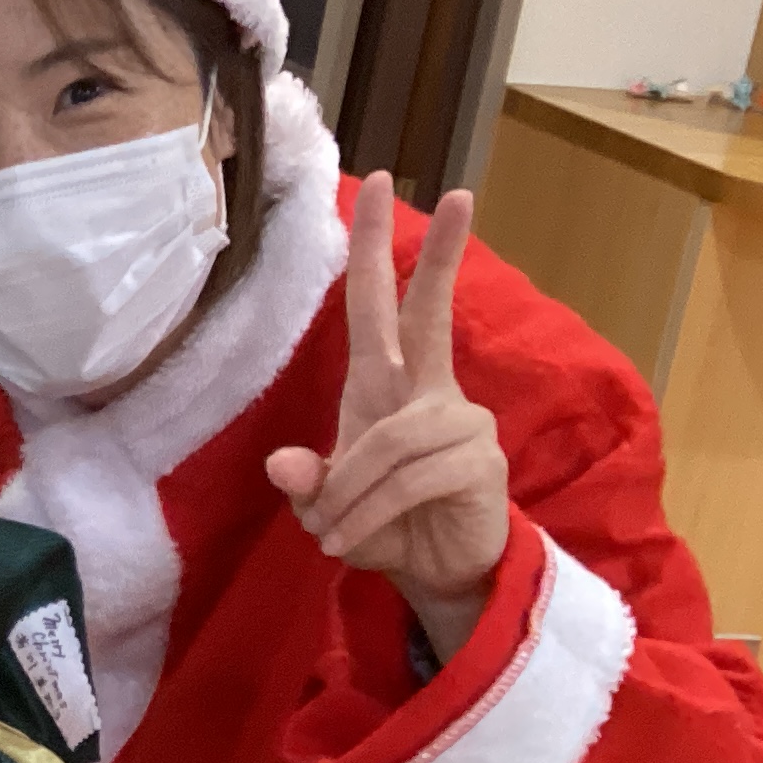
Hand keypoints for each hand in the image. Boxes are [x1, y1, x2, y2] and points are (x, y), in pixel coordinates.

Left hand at [264, 173, 511, 660]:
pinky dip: (368, 515)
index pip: (382, 306)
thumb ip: (308, 483)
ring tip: (333, 533)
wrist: (438, 576)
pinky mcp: (478, 464)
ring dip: (350, 492)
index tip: (378, 185)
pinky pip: (404, 482)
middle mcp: (428, 393)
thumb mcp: (330, 505)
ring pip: (389, 441)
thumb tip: (284, 463)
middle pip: (428, 315)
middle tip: (459, 194)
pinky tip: (350, 543)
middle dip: (440, 256)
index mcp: (386, 386)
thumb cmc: (386, 527)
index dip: (378, 250)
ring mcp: (460, 424)